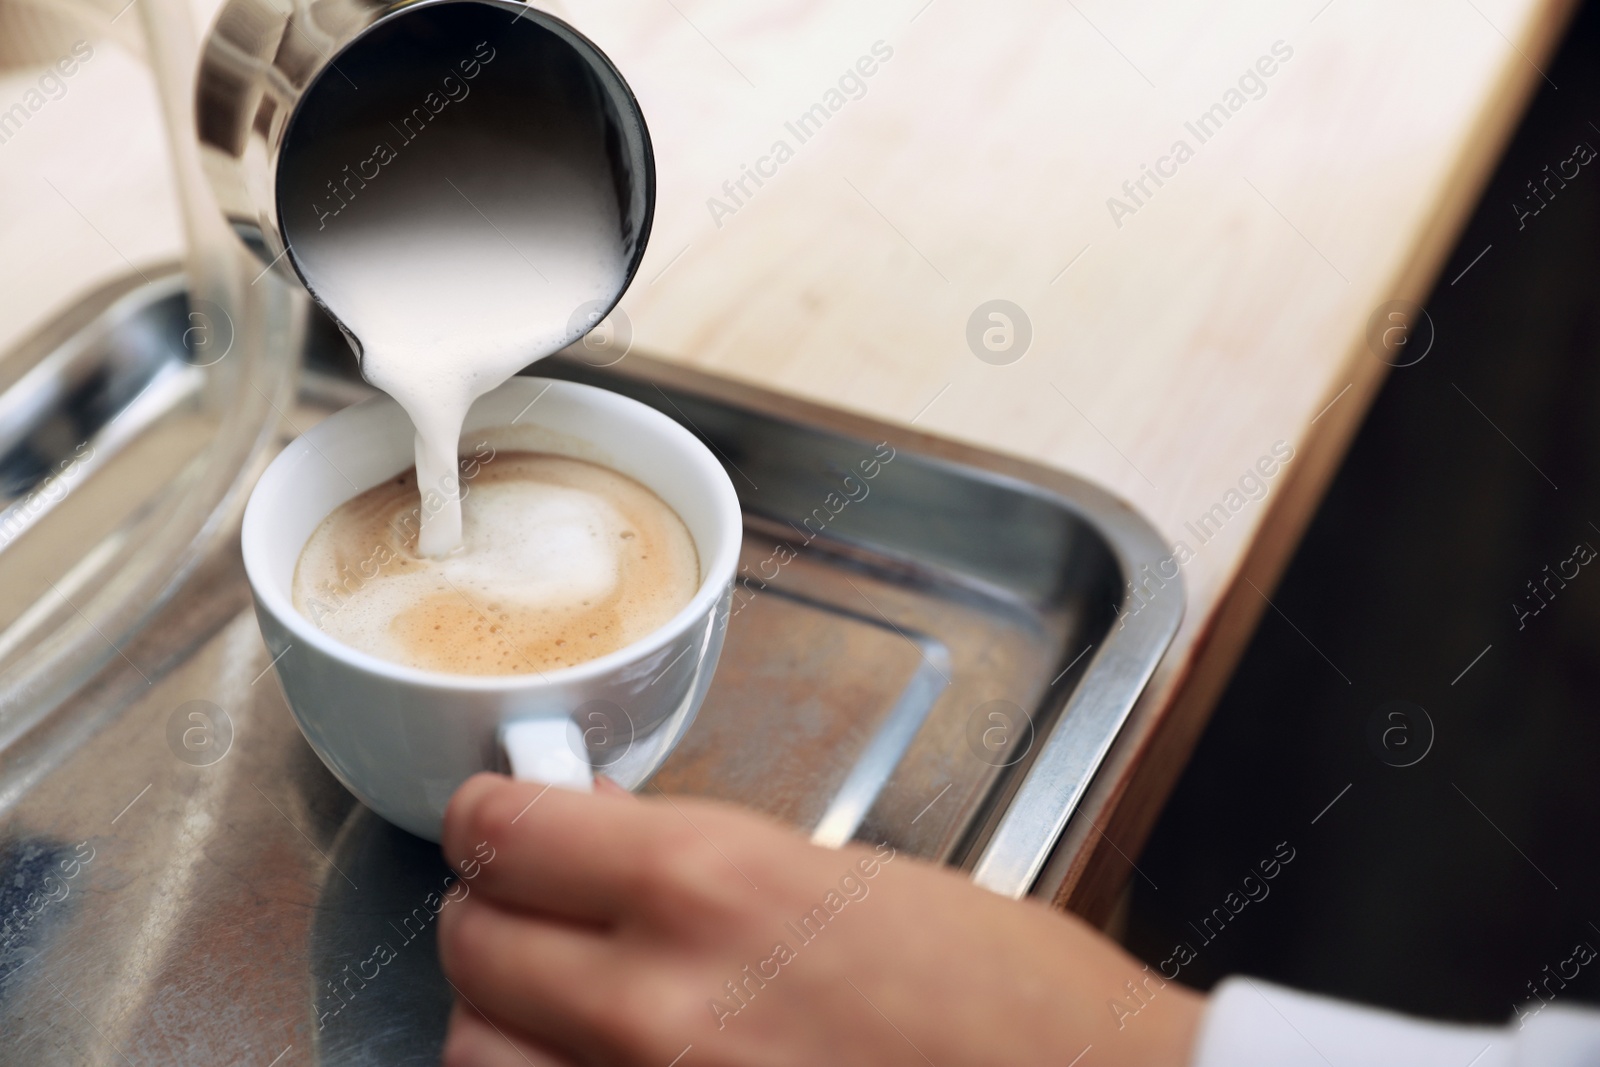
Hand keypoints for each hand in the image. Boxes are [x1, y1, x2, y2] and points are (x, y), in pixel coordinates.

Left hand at [437, 773, 1201, 1066]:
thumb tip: (596, 850)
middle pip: (472, 947)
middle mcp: (656, 1004)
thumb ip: (697, 866)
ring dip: (507, 1032)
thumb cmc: (1005, 997)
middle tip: (535, 919)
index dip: (493, 821)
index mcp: (710, 884)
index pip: (505, 834)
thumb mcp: (841, 881)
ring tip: (562, 1021)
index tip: (499, 826)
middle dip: (496, 922)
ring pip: (475, 1061)